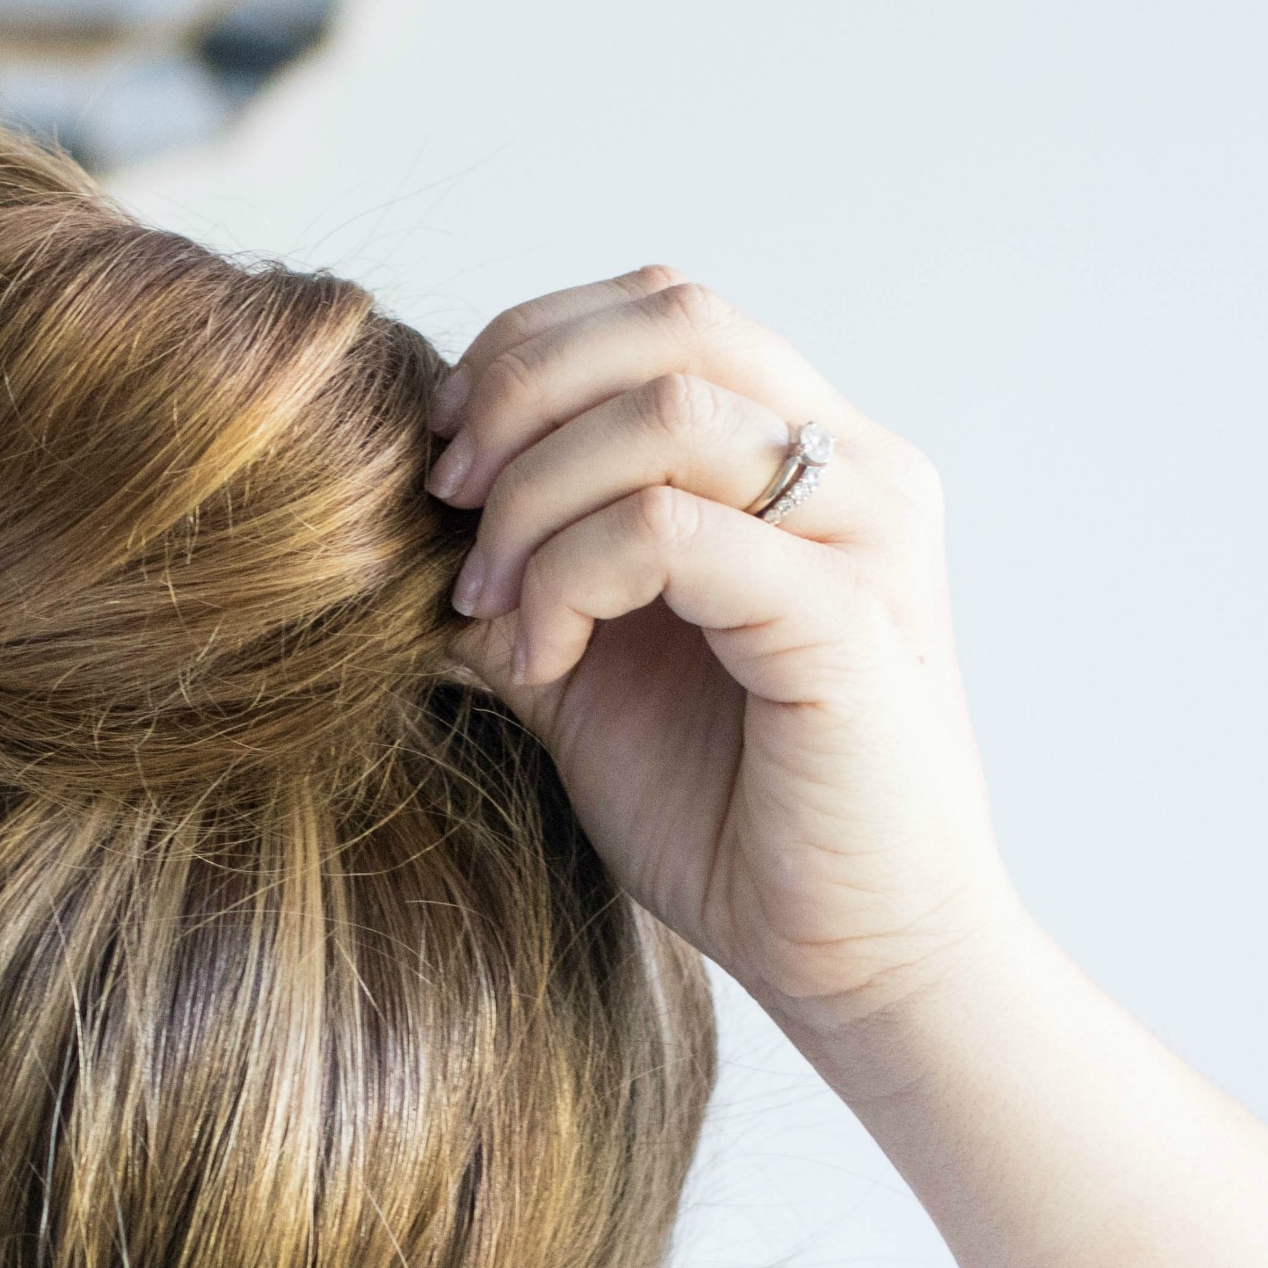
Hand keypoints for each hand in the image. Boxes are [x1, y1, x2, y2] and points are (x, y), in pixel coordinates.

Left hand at [428, 268, 1014, 1043]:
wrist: (855, 959)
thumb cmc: (732, 819)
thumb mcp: (594, 670)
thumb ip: (527, 569)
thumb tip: (401, 512)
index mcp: (810, 457)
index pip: (663, 308)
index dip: (529, 352)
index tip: (445, 459)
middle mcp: (859, 470)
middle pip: (669, 319)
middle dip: (519, 394)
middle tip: (446, 503)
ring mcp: (867, 537)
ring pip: (666, 412)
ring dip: (535, 496)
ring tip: (489, 605)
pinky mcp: (847, 622)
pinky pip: (675, 531)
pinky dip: (574, 576)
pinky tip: (542, 661)